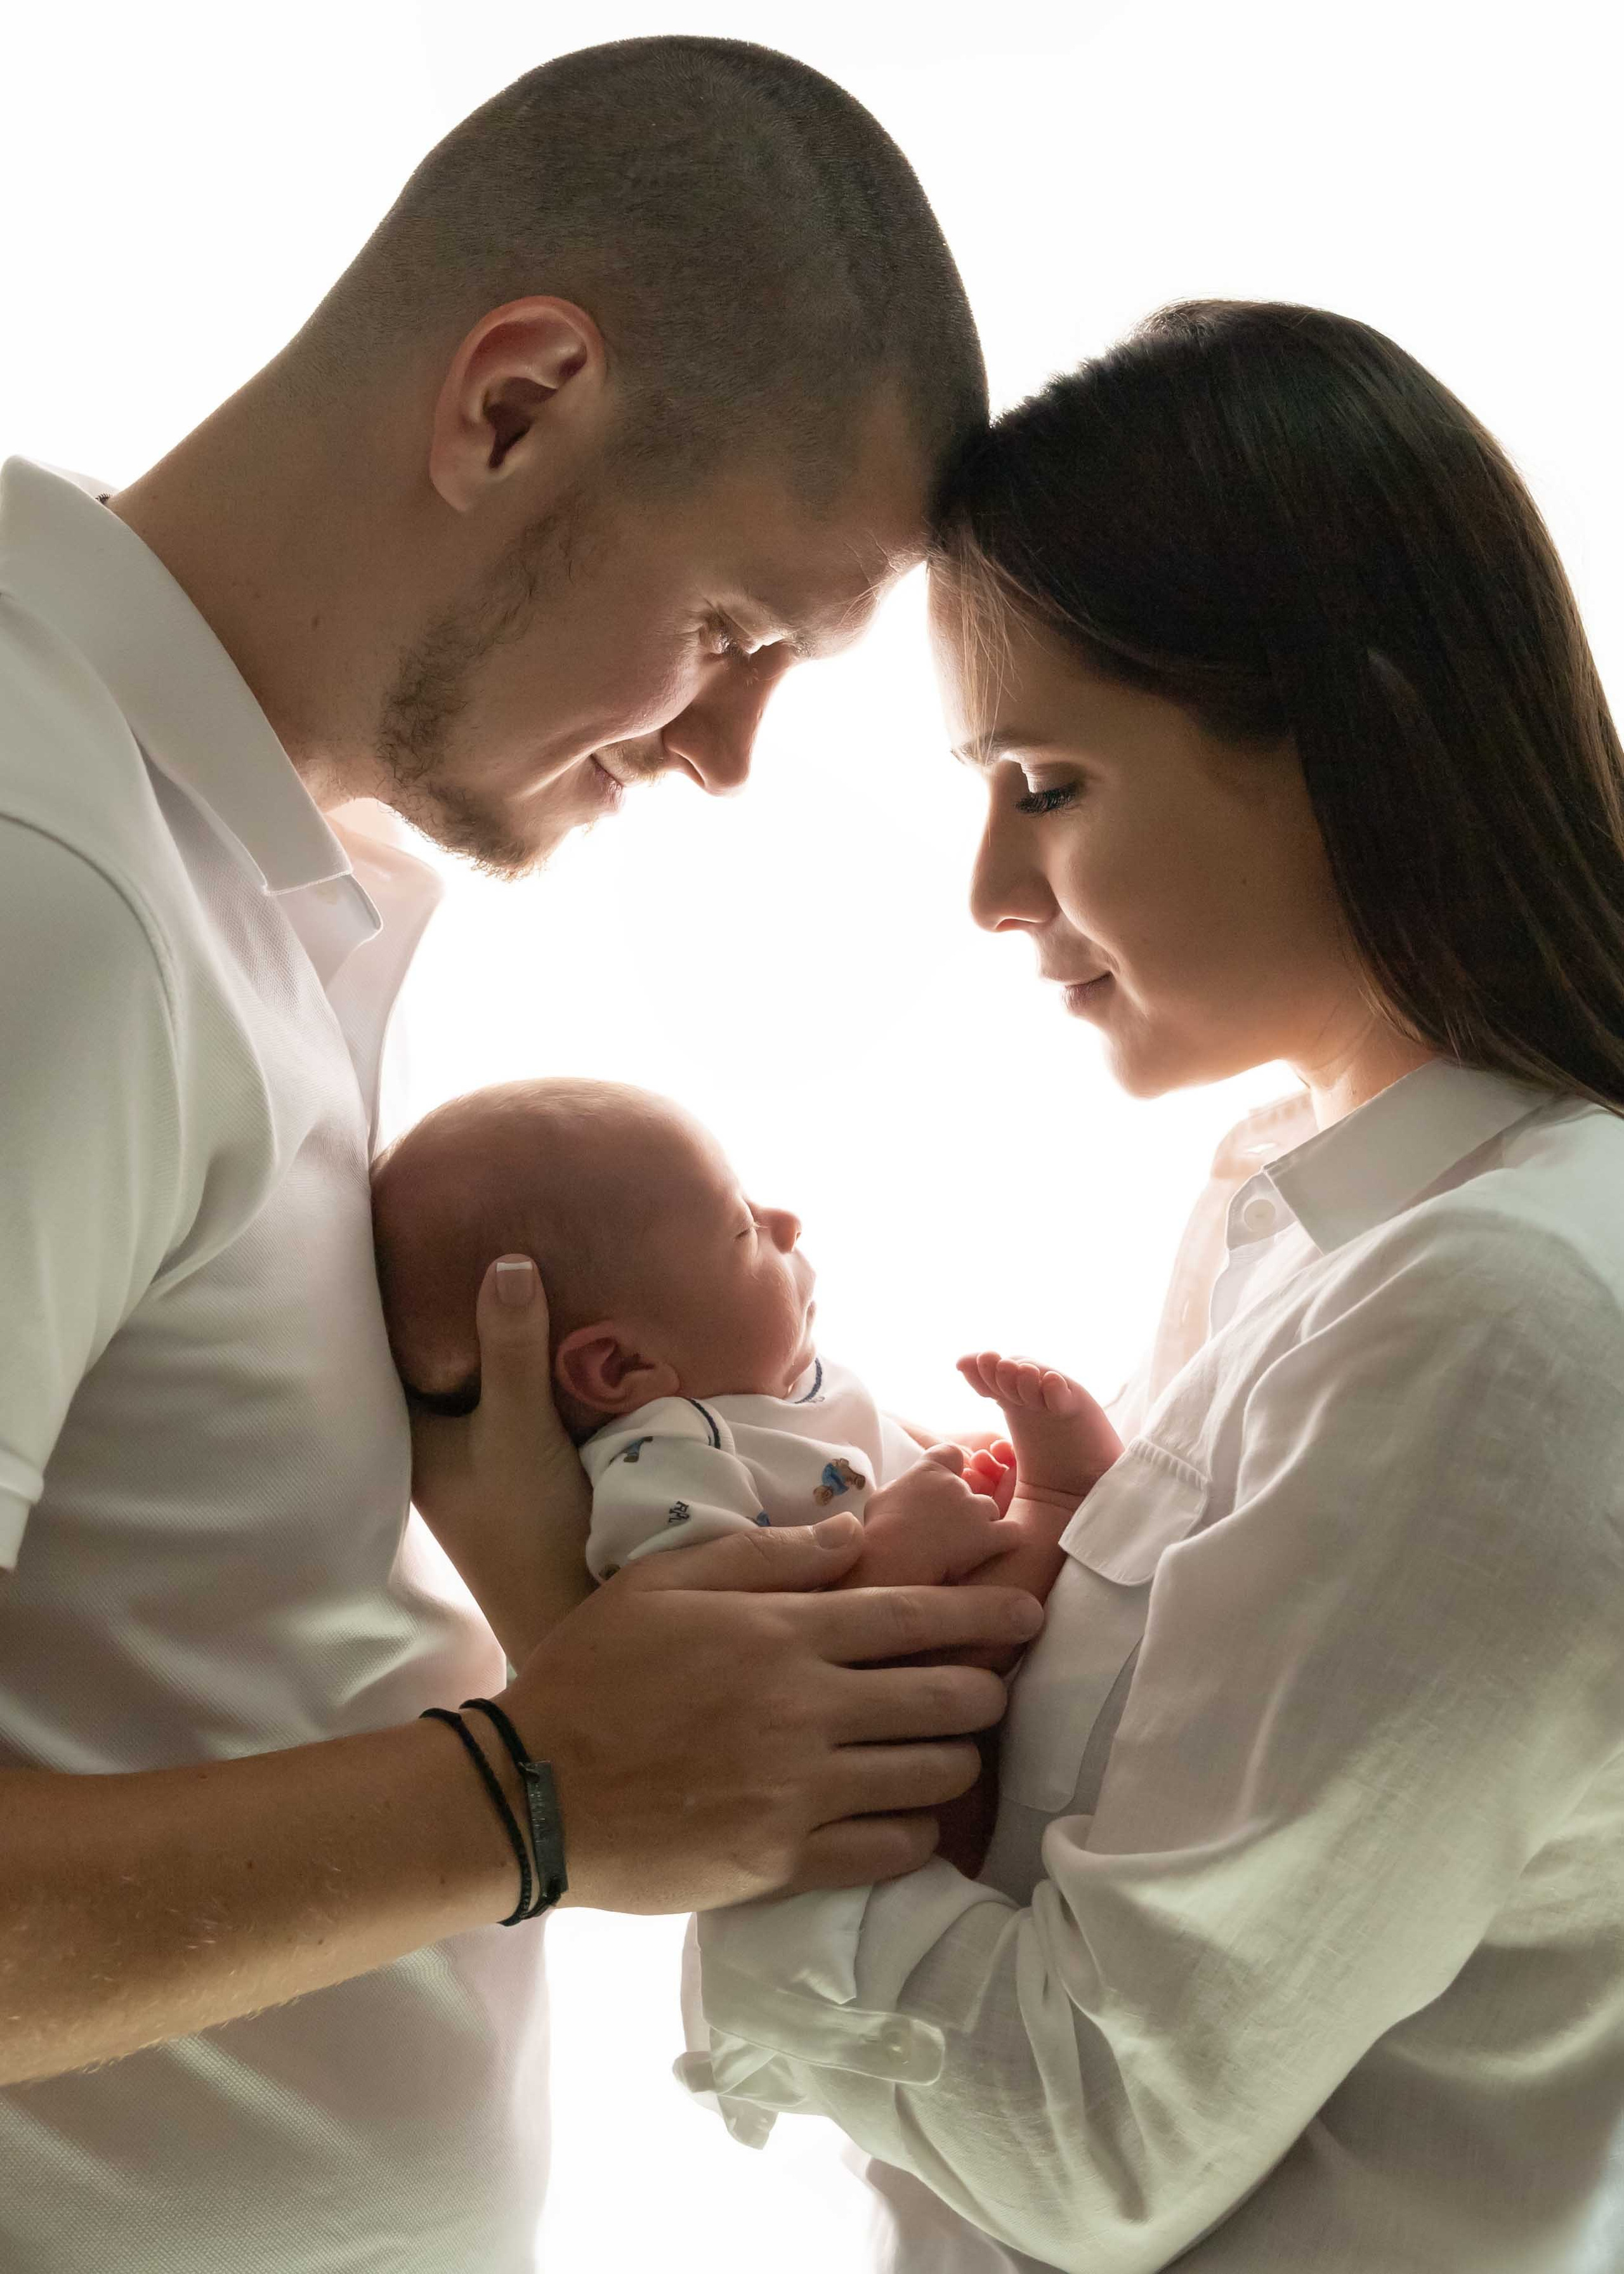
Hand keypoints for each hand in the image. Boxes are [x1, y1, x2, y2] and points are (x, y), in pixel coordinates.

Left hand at [409, 1255, 593, 1663]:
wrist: (582, 1612)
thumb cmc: (527, 1529)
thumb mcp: (518, 1428)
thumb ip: (510, 1347)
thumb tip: (507, 1257)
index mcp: (407, 1434)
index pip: (383, 1344)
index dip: (390, 1288)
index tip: (405, 1222)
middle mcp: (435, 1440)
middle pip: (437, 1350)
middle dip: (452, 1297)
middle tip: (473, 1217)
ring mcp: (479, 1451)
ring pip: (479, 1371)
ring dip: (497, 1328)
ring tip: (518, 1245)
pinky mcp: (524, 1458)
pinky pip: (519, 1388)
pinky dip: (531, 1357)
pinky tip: (560, 1316)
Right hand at [501, 1515, 1044, 1911]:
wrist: (533, 1788)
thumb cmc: (594, 1670)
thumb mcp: (666, 1581)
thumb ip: (767, 1555)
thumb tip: (851, 1531)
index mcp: (780, 1634)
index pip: (912, 1617)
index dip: (982, 1614)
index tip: (1029, 1612)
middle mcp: (804, 1710)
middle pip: (941, 1697)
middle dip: (986, 1688)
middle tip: (997, 1685)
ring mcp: (798, 1791)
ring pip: (929, 1776)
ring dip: (958, 1760)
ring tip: (956, 1751)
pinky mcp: (782, 1861)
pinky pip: (888, 1850)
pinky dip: (917, 1831)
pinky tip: (914, 1818)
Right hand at [841, 1443, 1017, 1586]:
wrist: (890, 1561)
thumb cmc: (878, 1532)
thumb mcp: (882, 1498)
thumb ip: (902, 1489)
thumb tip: (904, 1493)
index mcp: (928, 1471)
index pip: (950, 1453)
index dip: (951, 1467)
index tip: (943, 1484)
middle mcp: (956, 1485)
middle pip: (971, 1486)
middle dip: (962, 1505)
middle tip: (944, 1528)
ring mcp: (974, 1509)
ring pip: (990, 1508)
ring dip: (982, 1523)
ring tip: (962, 1546)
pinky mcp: (990, 1536)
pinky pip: (1012, 1532)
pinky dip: (1006, 1539)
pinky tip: (993, 1550)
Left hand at [957, 1351, 1122, 1506]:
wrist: (1077, 1496)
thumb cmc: (1038, 1477)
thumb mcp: (1001, 1459)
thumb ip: (980, 1444)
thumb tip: (959, 1418)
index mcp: (1015, 1402)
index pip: (993, 1376)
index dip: (978, 1369)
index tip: (962, 1365)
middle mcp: (1035, 1396)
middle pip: (1014, 1372)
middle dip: (999, 1369)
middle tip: (988, 1364)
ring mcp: (1057, 1402)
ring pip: (1038, 1378)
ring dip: (1024, 1374)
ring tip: (1016, 1372)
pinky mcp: (1080, 1411)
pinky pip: (1067, 1396)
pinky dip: (1056, 1389)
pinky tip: (1049, 1385)